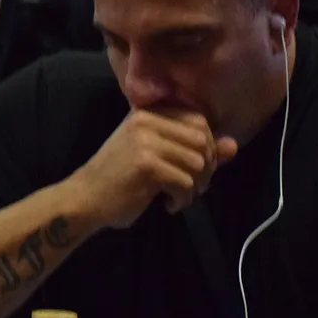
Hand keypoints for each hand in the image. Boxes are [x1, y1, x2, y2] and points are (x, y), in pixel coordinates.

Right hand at [71, 108, 237, 226]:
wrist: (84, 199)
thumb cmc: (120, 180)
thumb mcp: (158, 158)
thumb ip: (194, 150)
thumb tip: (233, 146)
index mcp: (149, 112)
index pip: (199, 120)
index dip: (208, 147)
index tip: (196, 169)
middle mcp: (147, 119)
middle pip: (202, 140)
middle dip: (206, 168)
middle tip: (192, 188)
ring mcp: (146, 140)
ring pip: (197, 162)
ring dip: (195, 186)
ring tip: (179, 197)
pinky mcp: (146, 164)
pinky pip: (185, 182)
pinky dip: (182, 199)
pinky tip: (167, 205)